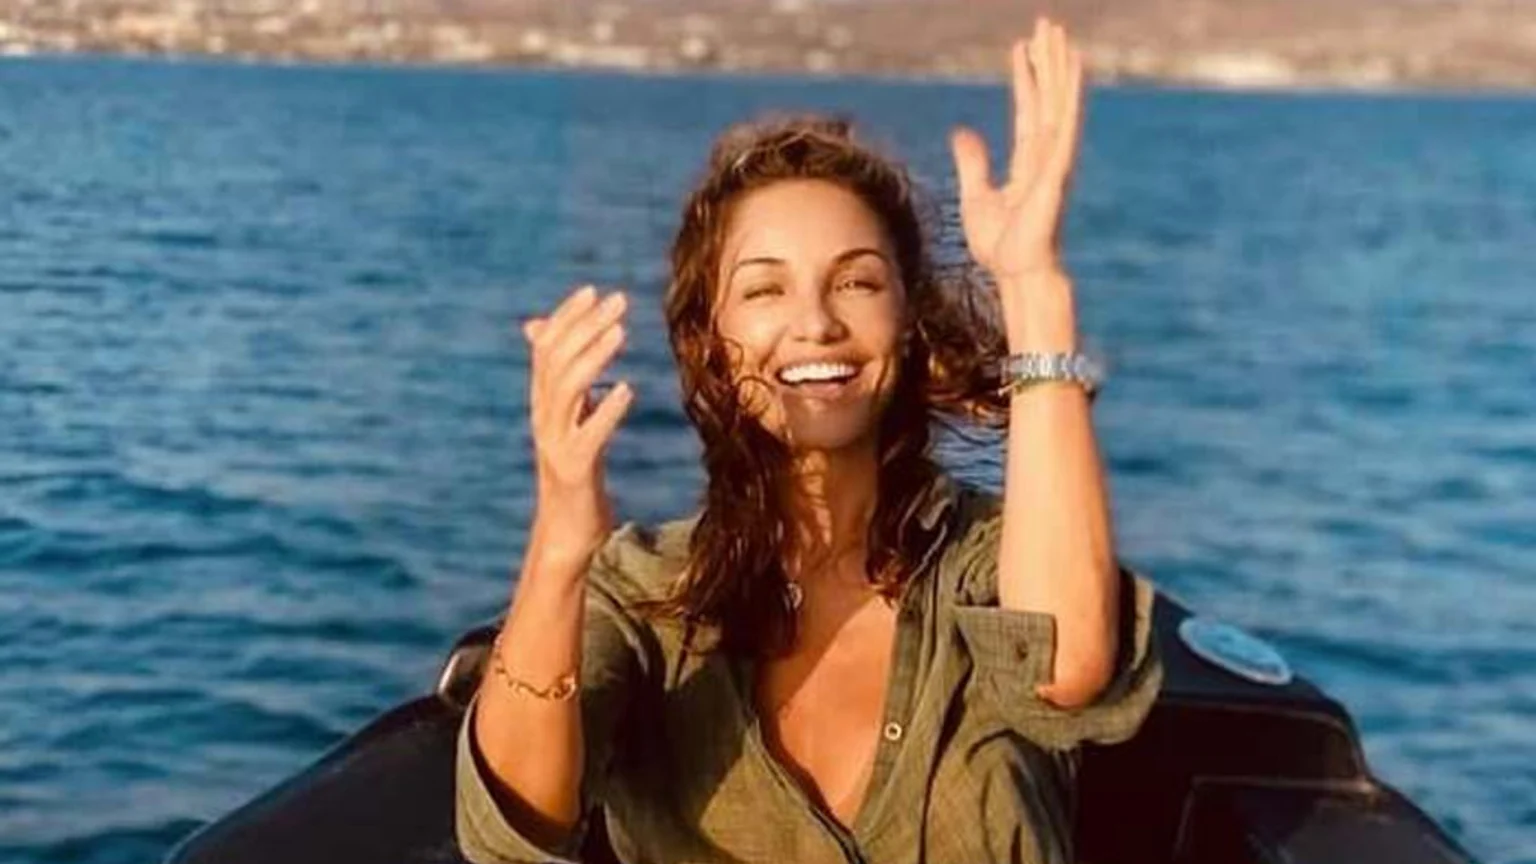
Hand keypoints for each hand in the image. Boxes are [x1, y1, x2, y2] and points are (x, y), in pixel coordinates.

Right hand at [522, 285, 633, 567]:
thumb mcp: (570, 420)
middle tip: (618, 300)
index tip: (593, 290)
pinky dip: (605, 410)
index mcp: (543, 403)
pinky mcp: (574, 470)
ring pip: (566, 390)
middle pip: (556, 361)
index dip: (567, 317)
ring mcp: (555, 444)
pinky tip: (626, 390)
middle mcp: (543, 418)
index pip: (546, 348)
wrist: (567, 532)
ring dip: (593, 357)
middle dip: (585, 327)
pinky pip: (587, 435)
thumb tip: (539, 330)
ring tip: (620, 332)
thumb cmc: (576, 472)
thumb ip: (562, 379)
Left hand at [950, 18, 1083, 285]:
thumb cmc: (1001, 247)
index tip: (1022, 48)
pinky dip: (1070, 94)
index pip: (1027, 110)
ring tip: (1059, 33)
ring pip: (1058, 101)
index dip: (1025, 78)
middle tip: (1047, 24)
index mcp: (1027, 162)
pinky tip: (1073, 68)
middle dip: (1046, 60)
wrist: (1016, 273)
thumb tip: (962, 133)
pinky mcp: (1058, 166)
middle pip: (1047, 97)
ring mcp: (1055, 159)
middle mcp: (1046, 155)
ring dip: (1059, 67)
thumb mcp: (976, 197)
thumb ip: (973, 163)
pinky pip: (1065, 121)